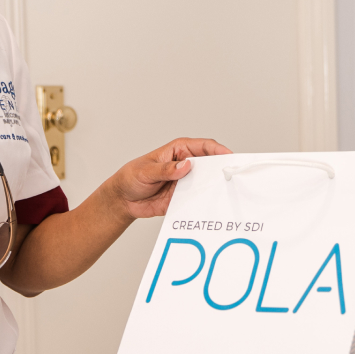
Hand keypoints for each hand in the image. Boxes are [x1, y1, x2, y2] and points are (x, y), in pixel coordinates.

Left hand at [102, 138, 232, 219]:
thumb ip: (165, 169)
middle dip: (222, 170)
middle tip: (231, 177)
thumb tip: (186, 165)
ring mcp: (187, 182)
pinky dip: (205, 203)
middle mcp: (187, 165)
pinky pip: (199, 200)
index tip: (228, 157)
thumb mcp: (146, 171)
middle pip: (211, 165)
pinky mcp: (184, 198)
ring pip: (208, 183)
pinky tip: (210, 206)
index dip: (218, 150)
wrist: (123, 200)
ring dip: (216, 188)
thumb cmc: (132, 177)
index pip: (204, 147)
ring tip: (224, 193)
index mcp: (179, 151)